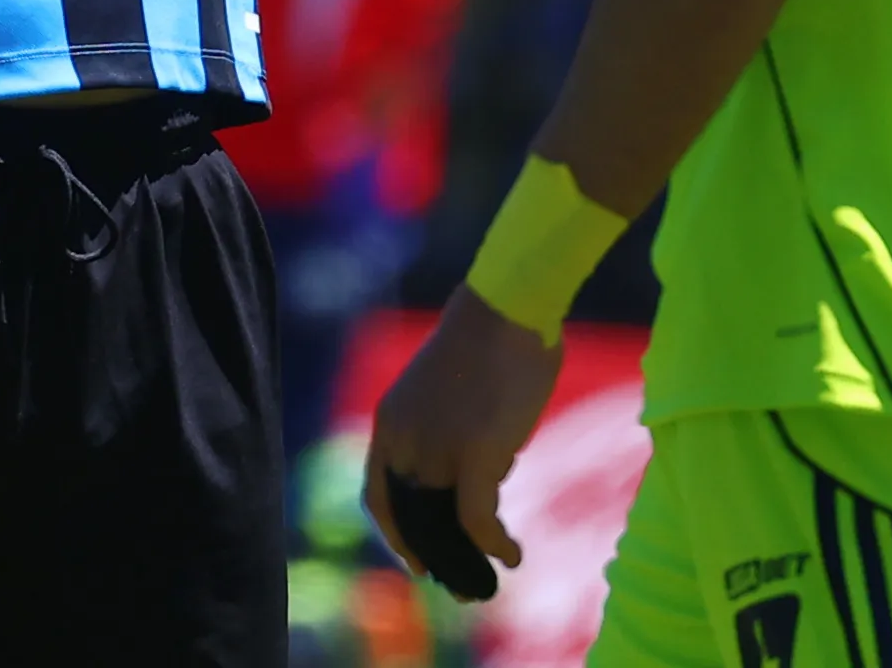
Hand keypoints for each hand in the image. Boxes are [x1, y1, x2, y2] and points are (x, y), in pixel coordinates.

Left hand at [365, 286, 561, 584]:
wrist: (507, 308)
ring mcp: (436, 450)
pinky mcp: (474, 455)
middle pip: (410, 519)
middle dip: (433, 557)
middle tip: (458, 583)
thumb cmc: (490, 339)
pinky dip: (494, 545)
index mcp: (390, 423)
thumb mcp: (450, 394)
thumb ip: (450, 435)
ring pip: (444, 526)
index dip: (396, 535)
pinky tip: (512, 555)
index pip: (378, 496)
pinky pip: (478, 520)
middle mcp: (404, 441)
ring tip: (485, 578)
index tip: (415, 561)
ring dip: (464, 560)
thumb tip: (483, 469)